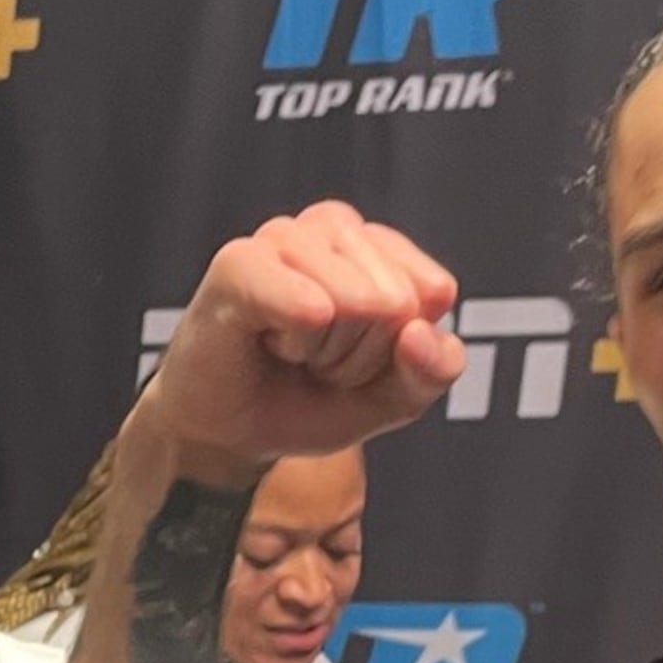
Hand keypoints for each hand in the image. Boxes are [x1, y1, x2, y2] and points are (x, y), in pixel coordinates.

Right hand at [136, 202, 466, 462]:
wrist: (228, 435)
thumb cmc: (307, 399)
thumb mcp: (393, 399)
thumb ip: (434, 371)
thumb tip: (419, 331)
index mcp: (375, 246)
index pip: (432, 292)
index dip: (401, 349)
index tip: (357, 359)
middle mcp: (331, 227)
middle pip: (397, 300)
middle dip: (361, 353)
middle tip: (314, 360)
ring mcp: (283, 237)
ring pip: (357, 302)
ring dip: (325, 352)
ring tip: (288, 351)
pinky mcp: (239, 263)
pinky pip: (304, 299)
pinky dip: (298, 336)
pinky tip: (270, 340)